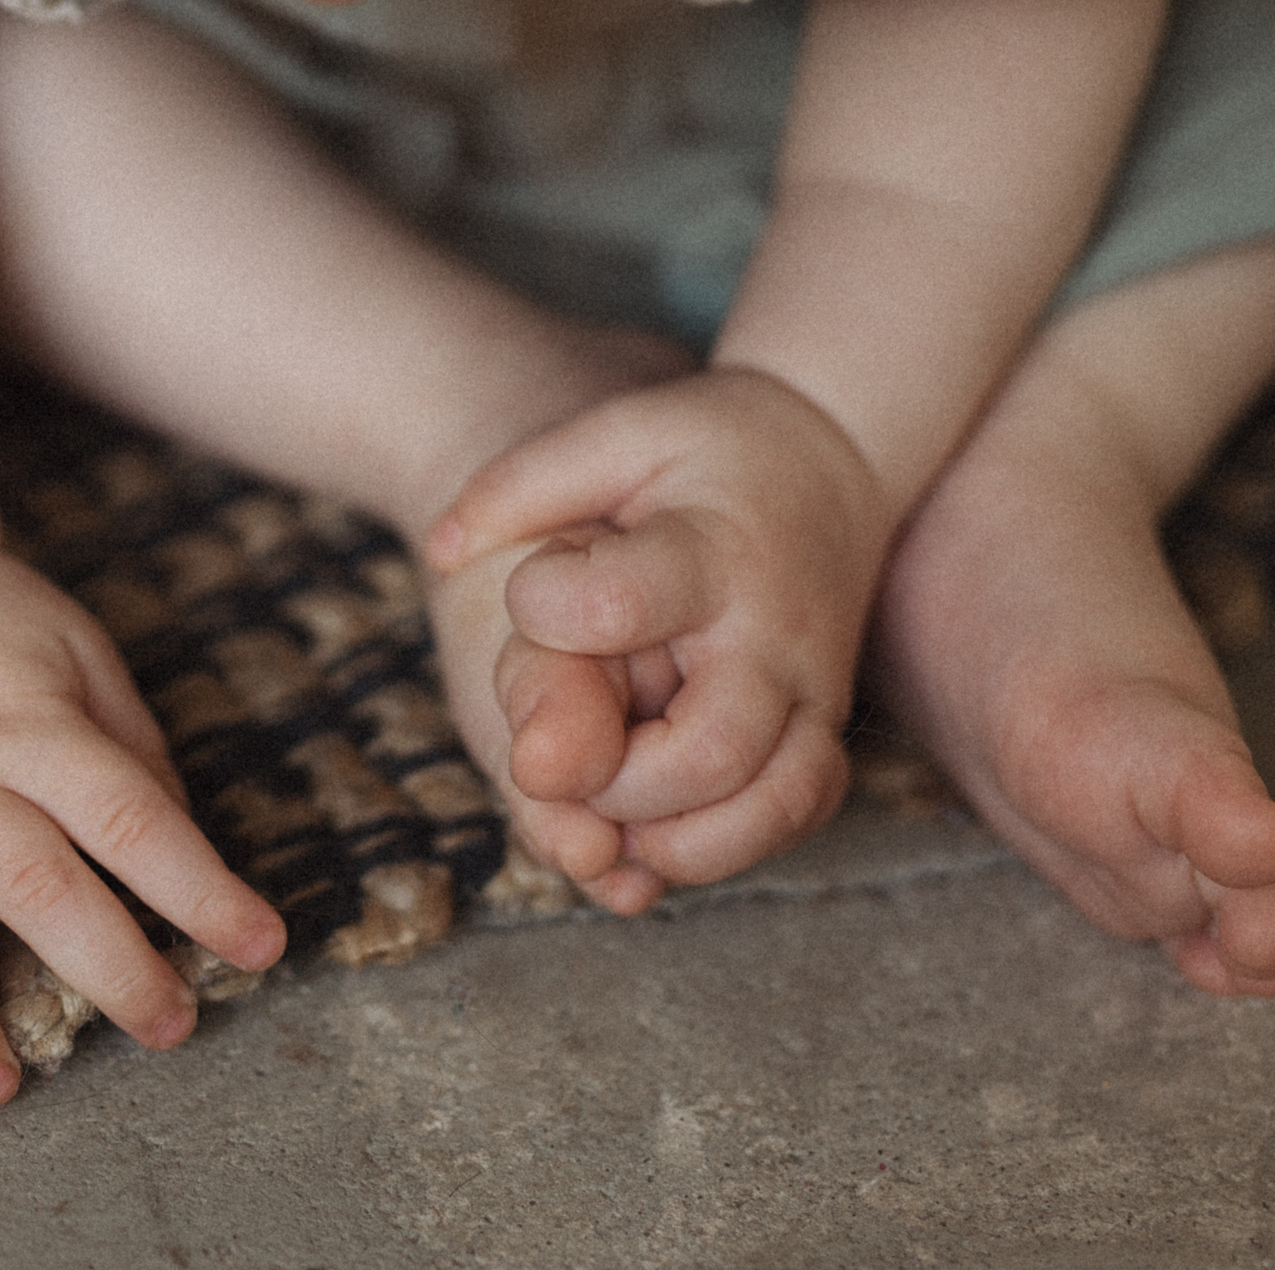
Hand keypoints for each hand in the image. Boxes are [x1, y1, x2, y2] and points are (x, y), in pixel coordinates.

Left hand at [427, 368, 893, 888]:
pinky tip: (659, 826)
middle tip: (556, 754)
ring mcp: (813, 690)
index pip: (620, 607)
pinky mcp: (826, 728)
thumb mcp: (617, 433)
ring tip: (604, 814)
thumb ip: (524, 483)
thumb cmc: (707, 446)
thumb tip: (439, 548)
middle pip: (707, 752)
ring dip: (675, 837)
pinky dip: (728, 841)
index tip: (530, 598)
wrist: (834, 457)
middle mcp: (773, 635)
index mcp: (711, 551)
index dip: (549, 615)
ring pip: (769, 805)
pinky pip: (797, 812)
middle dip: (613, 782)